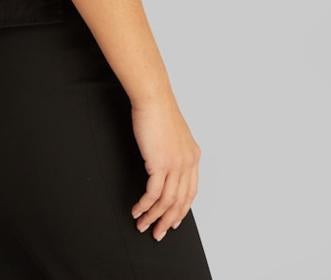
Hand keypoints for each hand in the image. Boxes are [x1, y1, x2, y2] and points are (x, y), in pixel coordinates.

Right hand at [129, 91, 201, 241]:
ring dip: (153, 217)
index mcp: (193, 156)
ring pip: (166, 201)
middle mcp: (187, 163)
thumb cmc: (158, 111)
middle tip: (157, 233)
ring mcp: (175, 164)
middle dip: (168, 221)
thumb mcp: (172, 134)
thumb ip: (173, 151)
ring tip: (142, 225)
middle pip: (180, 201)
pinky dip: (145, 205)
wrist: (153, 98)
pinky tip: (137, 210)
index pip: (190, 192)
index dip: (182, 210)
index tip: (173, 221)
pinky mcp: (160, 163)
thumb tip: (164, 165)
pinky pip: (153, 193)